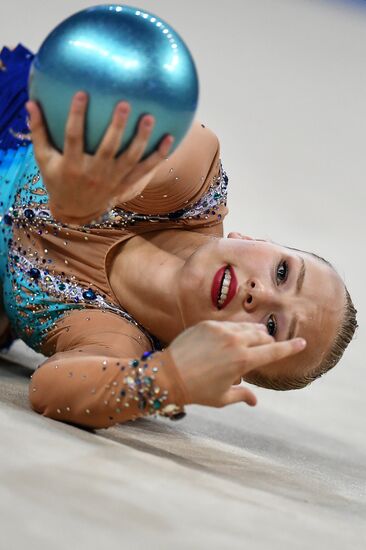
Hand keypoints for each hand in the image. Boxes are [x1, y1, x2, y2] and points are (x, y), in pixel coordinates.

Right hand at [25, 91, 173, 224]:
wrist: (75, 211)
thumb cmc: (58, 179)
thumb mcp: (44, 159)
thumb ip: (39, 132)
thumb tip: (31, 102)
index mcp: (71, 165)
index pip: (73, 137)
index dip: (76, 116)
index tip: (82, 94)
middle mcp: (94, 173)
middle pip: (107, 149)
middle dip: (117, 127)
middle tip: (125, 104)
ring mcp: (112, 180)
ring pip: (130, 159)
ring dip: (141, 139)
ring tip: (150, 118)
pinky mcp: (125, 184)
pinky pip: (145, 170)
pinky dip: (158, 156)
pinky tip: (170, 139)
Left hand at [169, 320, 305, 407]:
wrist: (168, 375)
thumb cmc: (197, 390)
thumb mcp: (222, 397)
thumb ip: (243, 395)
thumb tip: (255, 401)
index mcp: (243, 361)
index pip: (274, 352)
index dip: (290, 347)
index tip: (302, 342)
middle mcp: (234, 342)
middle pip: (262, 336)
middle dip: (267, 343)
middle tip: (264, 350)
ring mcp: (220, 330)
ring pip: (246, 327)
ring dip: (252, 335)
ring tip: (247, 344)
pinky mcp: (207, 324)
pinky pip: (228, 325)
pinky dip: (233, 332)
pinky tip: (227, 341)